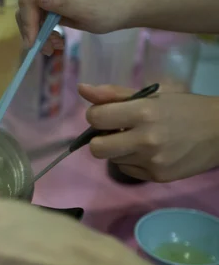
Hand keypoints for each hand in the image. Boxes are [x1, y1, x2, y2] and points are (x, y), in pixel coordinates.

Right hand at [17, 0, 131, 54]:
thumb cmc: (109, 8)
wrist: (122, 10)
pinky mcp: (52, 6)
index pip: (29, 0)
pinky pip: (39, 21)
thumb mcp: (87, 8)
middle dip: (33, 31)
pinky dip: (45, 35)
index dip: (28, 22)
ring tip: (55, 47)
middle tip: (47, 49)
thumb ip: (62, 1)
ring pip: (31, 18)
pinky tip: (56, 42)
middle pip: (27, 9)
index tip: (33, 43)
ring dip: (40, 36)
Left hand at [82, 84, 218, 181]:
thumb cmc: (183, 109)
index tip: (107, 115)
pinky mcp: (157, 176)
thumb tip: (82, 88)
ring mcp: (152, 161)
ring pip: (112, 159)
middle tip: (115, 132)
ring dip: (118, 150)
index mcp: (143, 112)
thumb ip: (113, 94)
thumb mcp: (151, 96)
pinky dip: (132, 161)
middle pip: (96, 148)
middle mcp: (146, 139)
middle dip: (100, 140)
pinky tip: (149, 152)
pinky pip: (127, 170)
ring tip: (139, 139)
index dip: (96, 116)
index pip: (95, 118)